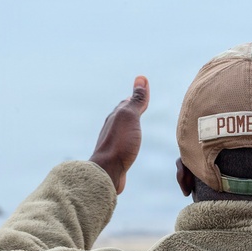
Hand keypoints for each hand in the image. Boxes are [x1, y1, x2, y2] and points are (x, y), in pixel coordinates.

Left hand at [90, 76, 149, 193]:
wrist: (107, 171)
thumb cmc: (120, 143)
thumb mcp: (130, 118)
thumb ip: (137, 100)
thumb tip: (141, 78)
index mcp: (116, 116)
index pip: (128, 101)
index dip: (138, 94)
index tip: (144, 85)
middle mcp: (113, 126)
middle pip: (123, 112)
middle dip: (132, 105)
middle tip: (141, 99)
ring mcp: (114, 141)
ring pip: (123, 126)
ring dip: (130, 120)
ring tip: (136, 118)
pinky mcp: (116, 154)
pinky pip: (124, 140)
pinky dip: (130, 135)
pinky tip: (132, 141)